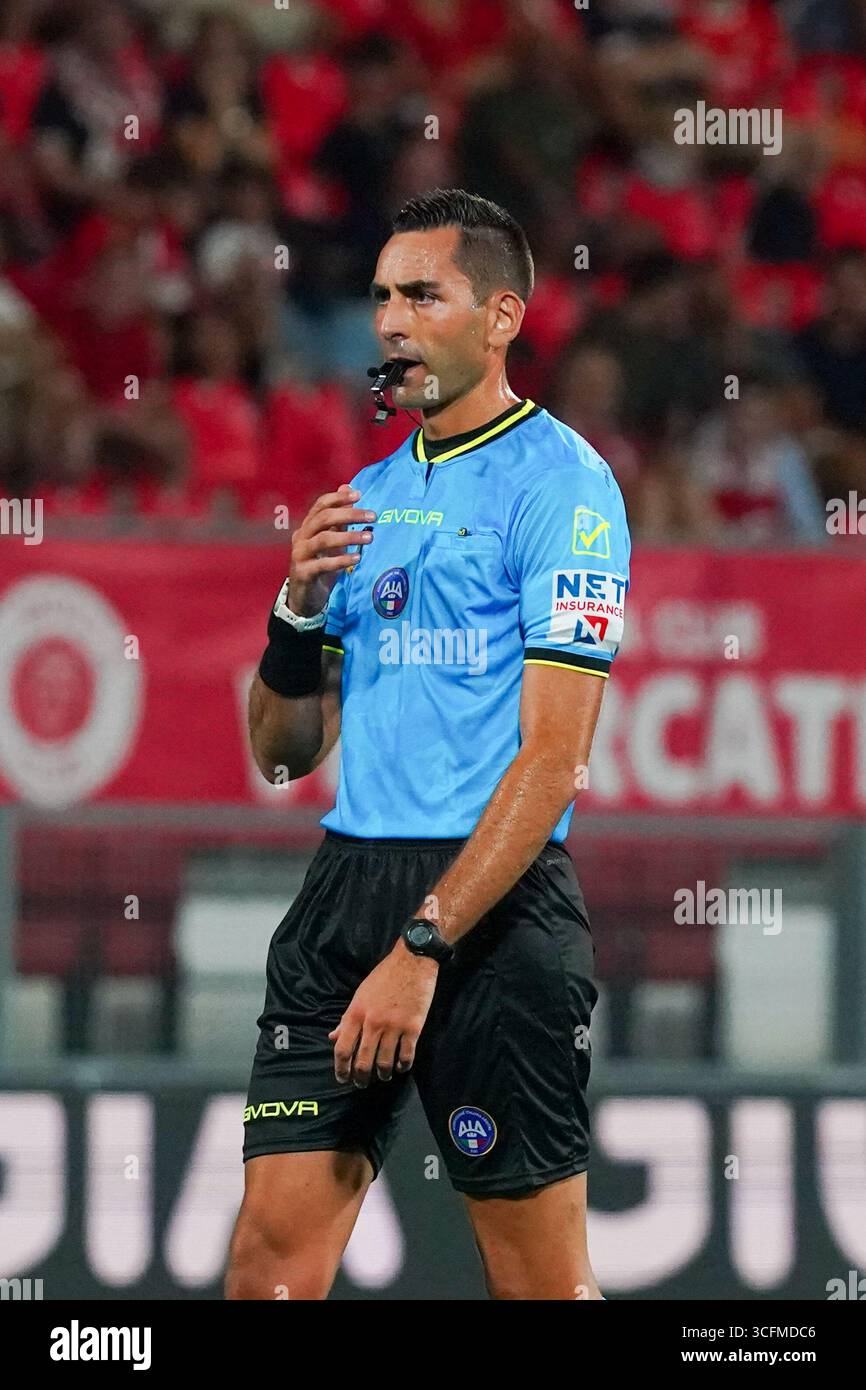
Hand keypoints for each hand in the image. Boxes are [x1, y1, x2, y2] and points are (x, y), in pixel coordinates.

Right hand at [289, 484, 375, 616]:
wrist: (304, 597)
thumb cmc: (320, 566)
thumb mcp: (331, 542)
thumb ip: (339, 519)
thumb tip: (348, 488)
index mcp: (307, 526)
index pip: (321, 505)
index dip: (339, 498)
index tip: (359, 495)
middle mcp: (301, 537)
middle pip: (323, 518)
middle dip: (349, 514)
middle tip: (372, 515)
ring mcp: (300, 555)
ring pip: (323, 539)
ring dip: (349, 536)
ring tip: (370, 537)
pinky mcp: (304, 573)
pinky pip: (322, 564)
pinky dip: (341, 560)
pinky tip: (357, 558)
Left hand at [328, 941, 438, 1086]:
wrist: (412, 962)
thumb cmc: (384, 977)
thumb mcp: (360, 995)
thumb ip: (347, 1018)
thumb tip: (333, 1037)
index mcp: (356, 1013)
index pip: (343, 1049)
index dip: (341, 1068)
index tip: (342, 1078)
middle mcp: (372, 1023)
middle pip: (363, 1061)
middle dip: (361, 1077)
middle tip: (362, 1083)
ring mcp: (393, 1027)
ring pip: (385, 1062)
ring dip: (383, 1074)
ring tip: (384, 1076)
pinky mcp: (413, 1028)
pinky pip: (406, 1055)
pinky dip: (403, 1066)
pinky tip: (402, 1067)